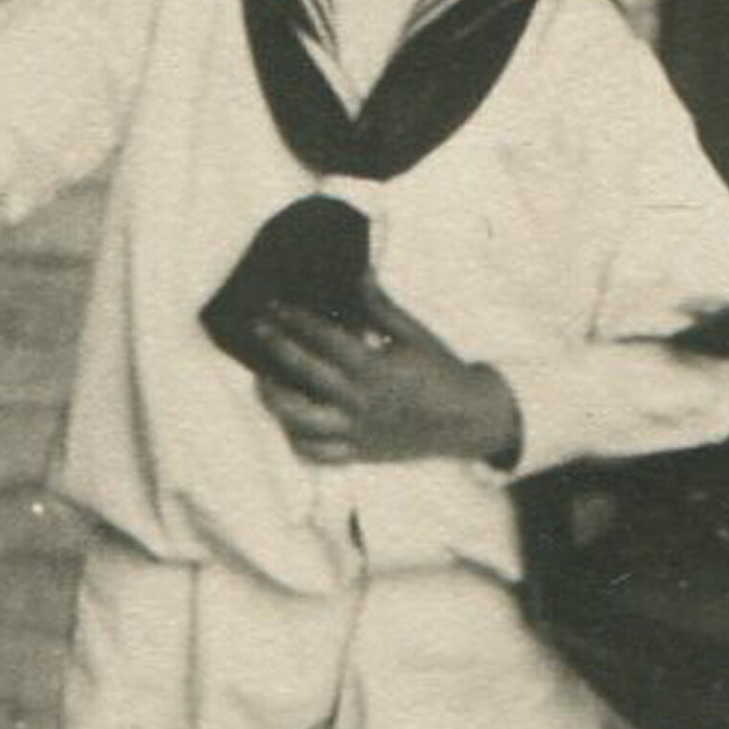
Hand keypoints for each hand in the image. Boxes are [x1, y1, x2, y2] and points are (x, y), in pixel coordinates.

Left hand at [252, 277, 519, 465]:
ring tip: (263, 379)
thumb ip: (380, 307)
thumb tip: (359, 273)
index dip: (298, 320)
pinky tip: (288, 422)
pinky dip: (297, 440)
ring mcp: (357, 432)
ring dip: (276, 400)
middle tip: (258, 328)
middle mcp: (360, 402)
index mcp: (375, 369)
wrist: (470, 419)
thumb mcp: (414, 335)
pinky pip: (318, 455)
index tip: (277, 305)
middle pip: (305, 374)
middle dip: (277, 347)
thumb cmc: (441, 371)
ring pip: (301, 422)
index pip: (325, 340)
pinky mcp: (359, 453)